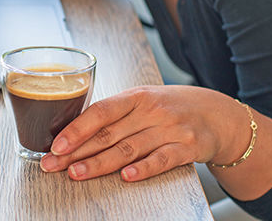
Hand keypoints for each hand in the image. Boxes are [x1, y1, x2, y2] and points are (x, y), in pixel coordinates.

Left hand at [39, 85, 250, 180]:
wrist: (218, 114)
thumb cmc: (171, 107)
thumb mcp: (144, 100)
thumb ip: (115, 114)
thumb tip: (73, 132)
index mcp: (136, 96)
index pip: (101, 111)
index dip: (76, 128)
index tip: (56, 144)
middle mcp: (152, 111)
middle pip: (109, 134)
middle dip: (77, 151)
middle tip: (53, 165)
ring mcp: (170, 129)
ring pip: (129, 149)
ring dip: (99, 163)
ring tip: (76, 173)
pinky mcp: (187, 148)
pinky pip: (162, 160)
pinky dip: (143, 169)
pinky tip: (126, 177)